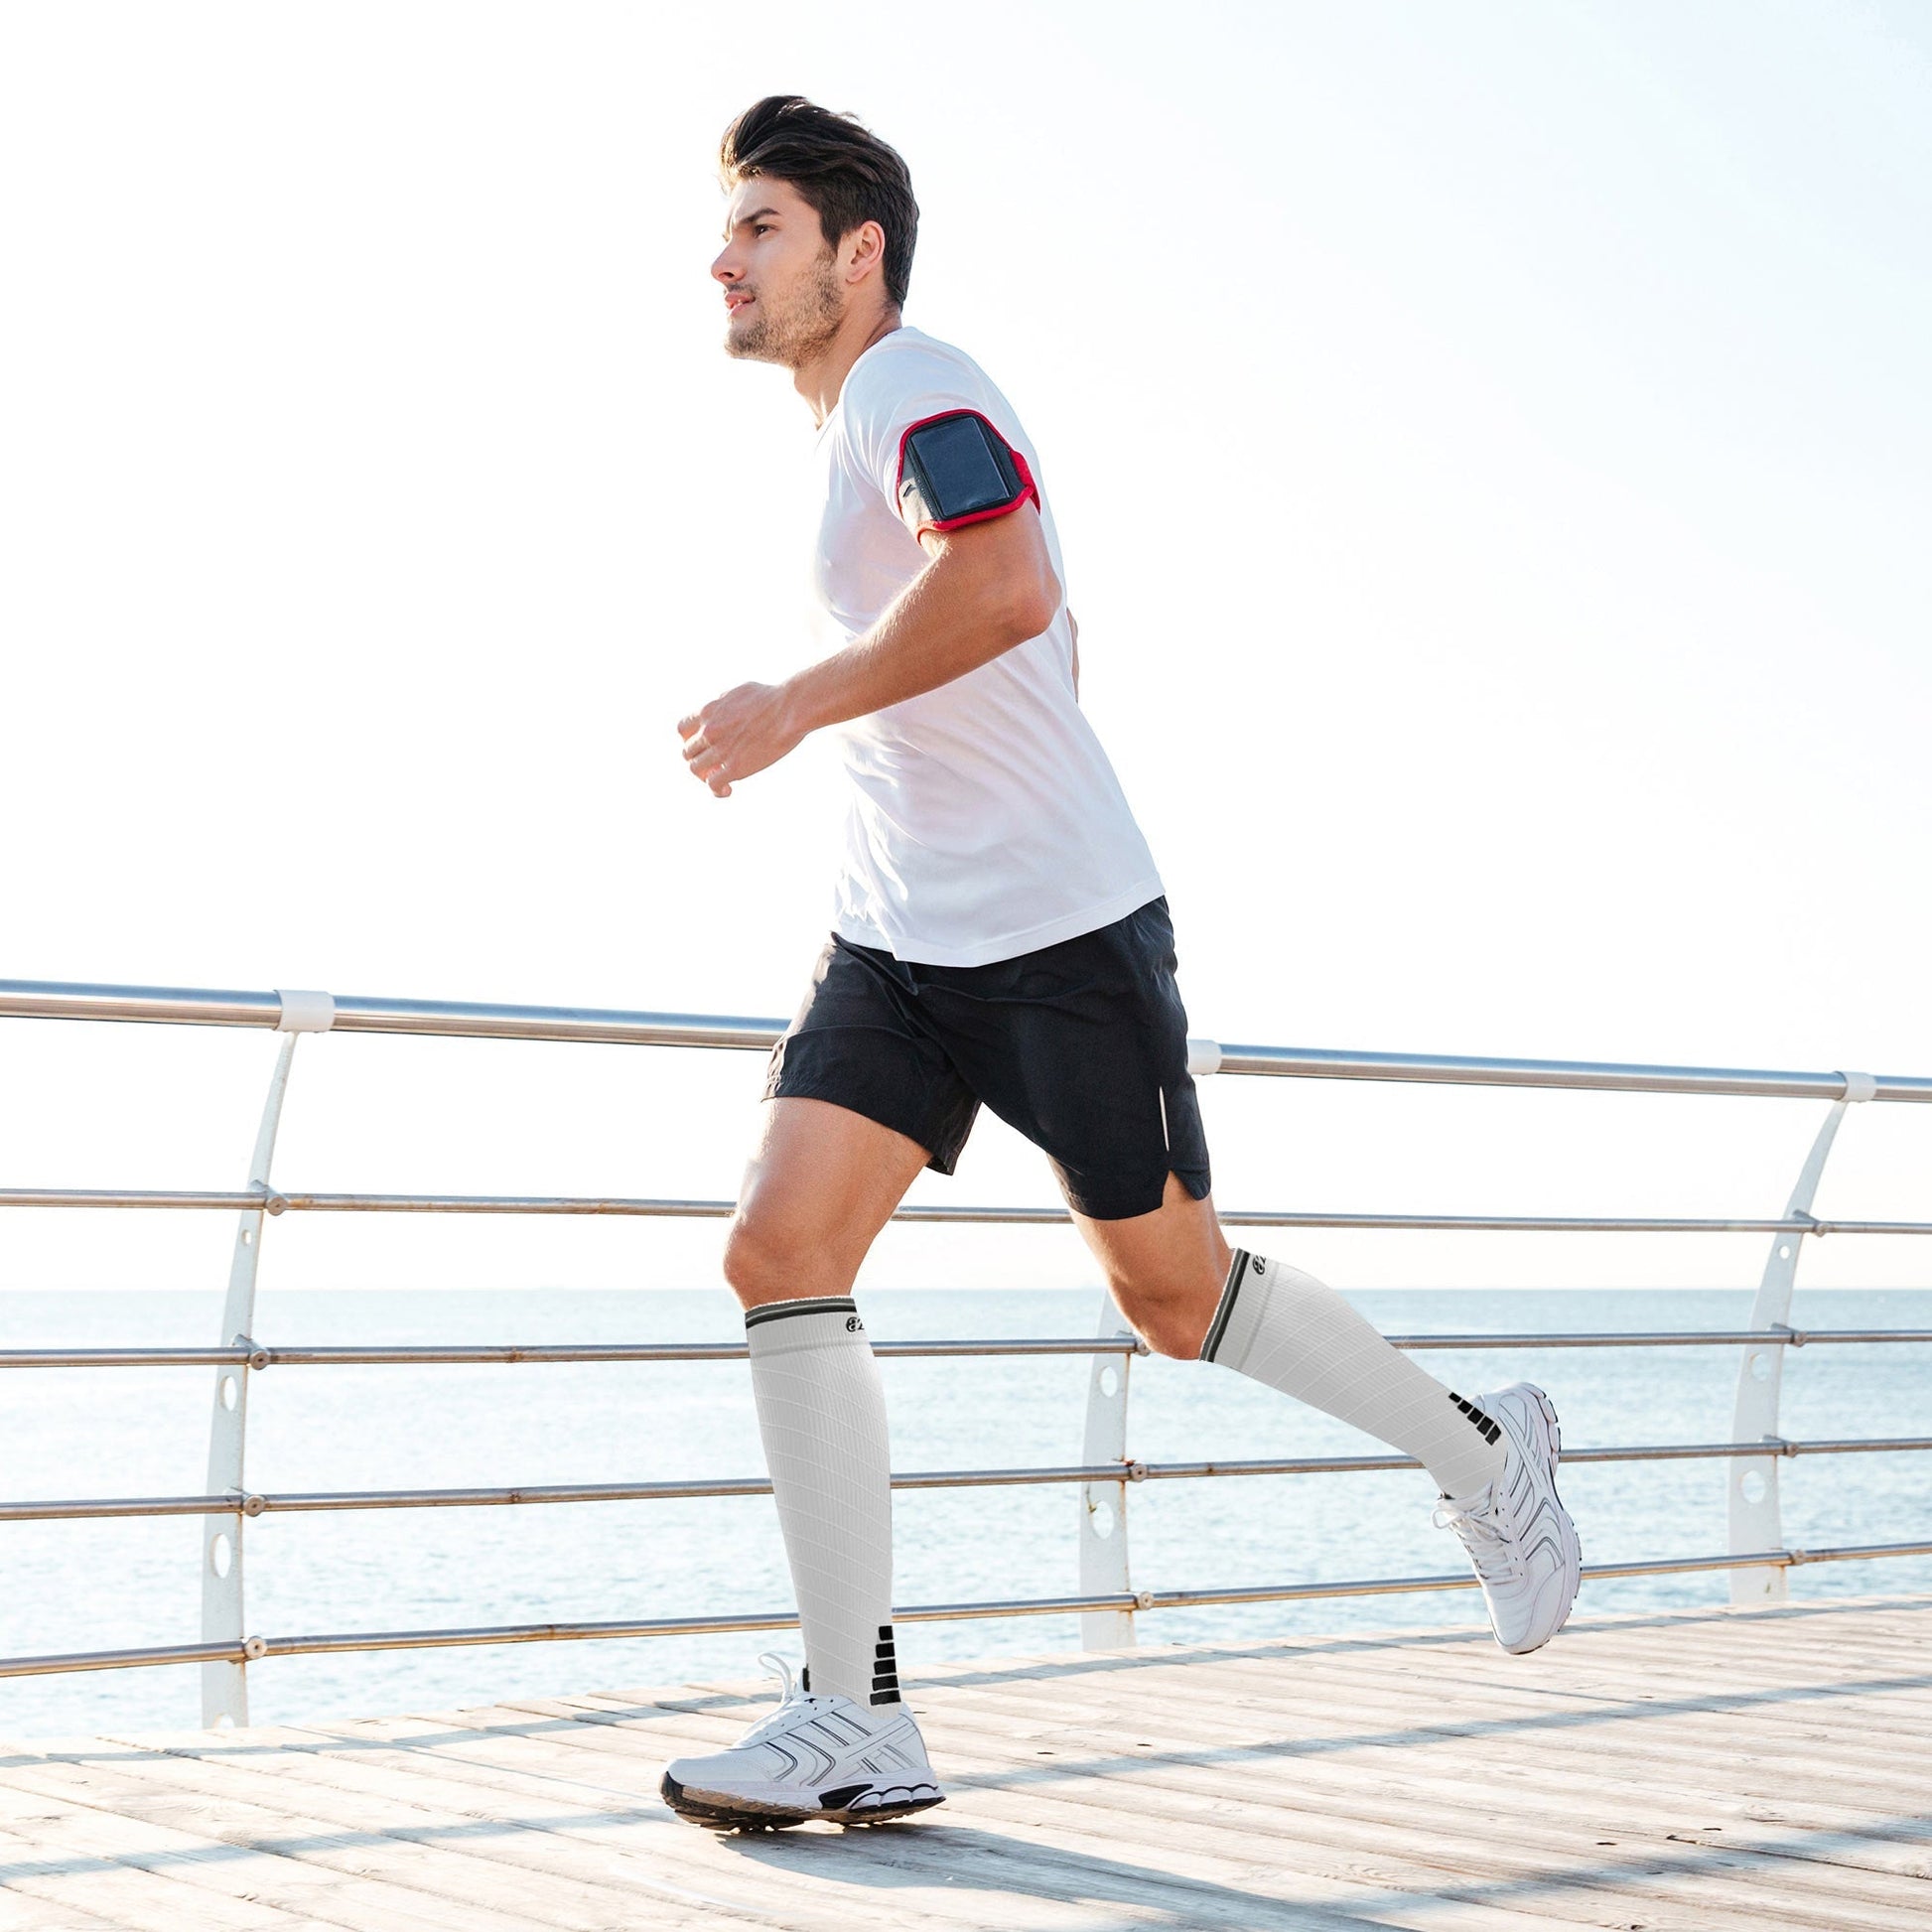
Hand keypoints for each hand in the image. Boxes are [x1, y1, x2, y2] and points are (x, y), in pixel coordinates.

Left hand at [676, 682, 802, 797]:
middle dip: (700, 759)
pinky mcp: (734, 767)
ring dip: (706, 775)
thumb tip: (720, 707)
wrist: (789, 708)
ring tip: (722, 777)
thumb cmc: (773, 697)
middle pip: (688, 752)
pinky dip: (717, 790)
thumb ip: (724, 702)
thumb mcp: (739, 691)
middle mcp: (709, 730)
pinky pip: (713, 784)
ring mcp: (720, 749)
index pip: (682, 729)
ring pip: (696, 769)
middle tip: (716, 764)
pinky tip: (728, 790)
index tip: (703, 745)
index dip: (689, 740)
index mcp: (709, 711)